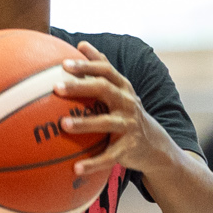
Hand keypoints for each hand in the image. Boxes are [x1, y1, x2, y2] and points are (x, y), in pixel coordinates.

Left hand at [59, 43, 179, 179]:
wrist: (155, 145)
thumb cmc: (126, 112)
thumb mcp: (118, 89)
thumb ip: (101, 68)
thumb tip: (80, 44)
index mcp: (122, 87)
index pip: (104, 70)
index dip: (86, 65)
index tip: (64, 64)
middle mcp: (127, 103)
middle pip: (104, 90)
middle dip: (80, 87)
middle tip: (57, 88)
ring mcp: (129, 125)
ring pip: (106, 122)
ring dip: (84, 124)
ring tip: (63, 125)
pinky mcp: (129, 148)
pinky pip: (109, 156)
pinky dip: (92, 163)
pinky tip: (75, 169)